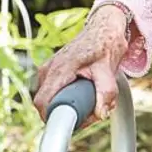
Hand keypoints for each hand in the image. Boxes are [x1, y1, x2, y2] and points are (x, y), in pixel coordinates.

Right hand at [31, 5, 132, 128]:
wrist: (103, 28)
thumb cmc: (105, 45)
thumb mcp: (109, 69)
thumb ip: (106, 92)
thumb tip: (101, 114)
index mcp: (59, 69)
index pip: (42, 102)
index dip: (53, 119)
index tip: (73, 123)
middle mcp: (48, 69)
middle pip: (46, 103)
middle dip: (67, 113)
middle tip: (89, 112)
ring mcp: (48, 70)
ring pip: (50, 98)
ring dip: (68, 105)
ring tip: (90, 100)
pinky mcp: (52, 71)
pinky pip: (53, 91)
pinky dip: (67, 97)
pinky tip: (84, 93)